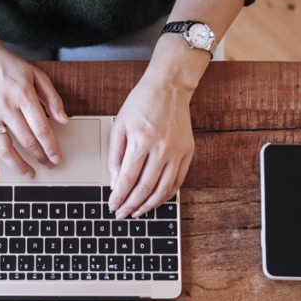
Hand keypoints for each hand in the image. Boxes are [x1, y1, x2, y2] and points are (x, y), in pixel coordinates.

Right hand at [0, 41, 68, 178]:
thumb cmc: (8, 66)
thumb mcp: (36, 75)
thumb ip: (53, 98)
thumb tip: (64, 120)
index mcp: (23, 95)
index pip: (41, 128)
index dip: (51, 147)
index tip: (57, 157)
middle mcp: (5, 106)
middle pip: (26, 140)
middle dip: (40, 156)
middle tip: (48, 164)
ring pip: (3, 147)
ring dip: (18, 165)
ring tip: (28, 172)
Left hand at [107, 76, 194, 217]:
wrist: (169, 87)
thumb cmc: (141, 103)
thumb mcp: (119, 125)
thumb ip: (115, 155)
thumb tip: (116, 182)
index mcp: (141, 140)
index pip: (127, 179)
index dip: (119, 197)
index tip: (113, 206)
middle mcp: (161, 148)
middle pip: (144, 188)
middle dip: (131, 205)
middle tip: (122, 214)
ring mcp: (177, 151)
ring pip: (163, 189)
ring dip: (149, 205)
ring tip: (138, 212)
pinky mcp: (188, 152)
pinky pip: (178, 181)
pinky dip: (166, 195)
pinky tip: (155, 200)